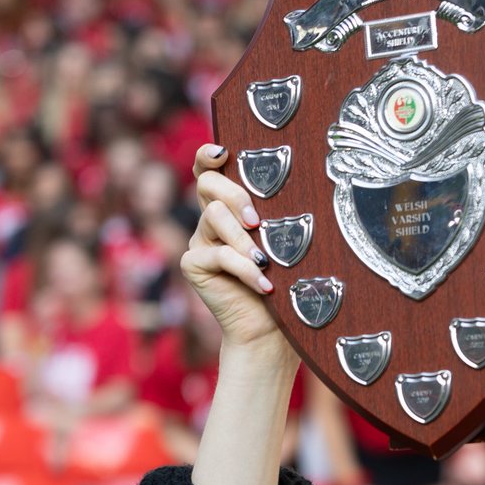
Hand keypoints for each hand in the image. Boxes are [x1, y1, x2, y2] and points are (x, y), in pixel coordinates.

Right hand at [181, 144, 287, 350]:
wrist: (271, 330)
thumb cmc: (287, 284)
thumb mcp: (285, 244)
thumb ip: (277, 216)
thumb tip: (291, 187)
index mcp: (231, 209)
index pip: (209, 171)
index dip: (209, 156)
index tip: (223, 153)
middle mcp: (211, 220)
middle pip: (208, 185)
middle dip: (235, 196)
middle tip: (257, 222)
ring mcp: (200, 242)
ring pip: (213, 217)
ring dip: (243, 239)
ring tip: (265, 261)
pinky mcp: (193, 265)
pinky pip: (217, 255)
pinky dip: (244, 269)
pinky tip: (265, 285)